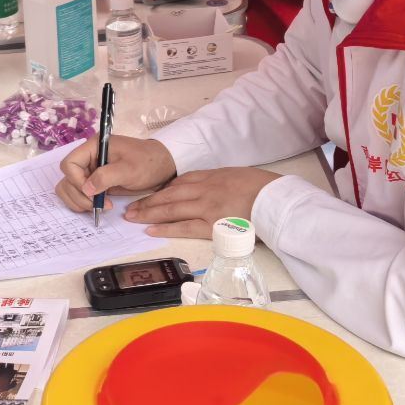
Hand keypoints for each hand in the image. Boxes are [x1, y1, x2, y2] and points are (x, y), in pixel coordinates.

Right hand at [54, 136, 176, 214]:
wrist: (161, 167)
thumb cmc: (147, 162)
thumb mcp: (128, 169)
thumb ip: (106, 177)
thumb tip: (86, 189)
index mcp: (93, 147)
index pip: (70, 164)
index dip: (76, 180)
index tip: (92, 192)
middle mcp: (88, 158)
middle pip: (67, 179)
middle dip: (79, 195)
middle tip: (97, 206)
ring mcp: (91, 171)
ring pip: (69, 189)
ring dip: (79, 201)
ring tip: (98, 208)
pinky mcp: (95, 183)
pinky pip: (80, 194)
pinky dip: (84, 203)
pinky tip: (99, 207)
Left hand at [122, 167, 283, 238]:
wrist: (274, 199)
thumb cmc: (261, 187)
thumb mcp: (236, 175)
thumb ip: (217, 181)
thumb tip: (205, 186)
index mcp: (210, 176)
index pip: (179, 182)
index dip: (161, 190)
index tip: (148, 195)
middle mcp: (203, 190)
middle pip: (169, 195)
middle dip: (148, 201)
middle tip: (131, 207)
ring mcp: (205, 207)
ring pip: (170, 209)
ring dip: (149, 213)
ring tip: (133, 218)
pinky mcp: (211, 225)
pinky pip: (183, 227)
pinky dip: (165, 228)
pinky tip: (150, 230)